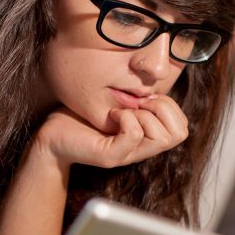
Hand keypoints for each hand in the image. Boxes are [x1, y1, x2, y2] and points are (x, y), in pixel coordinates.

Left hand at [35, 96, 188, 168]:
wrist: (52, 137)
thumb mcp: (115, 103)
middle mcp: (140, 149)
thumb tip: (156, 77)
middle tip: (137, 104)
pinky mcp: (110, 156)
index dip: (170, 107)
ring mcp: (126, 155)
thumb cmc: (80, 117)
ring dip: (145, 115)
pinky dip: (126, 119)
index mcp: (145, 137)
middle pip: (180, 134)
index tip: (144, 98)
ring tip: (123, 111)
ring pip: (162, 138)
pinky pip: (133, 136)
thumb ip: (137, 98)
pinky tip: (112, 115)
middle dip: (163, 109)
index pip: (182, 127)